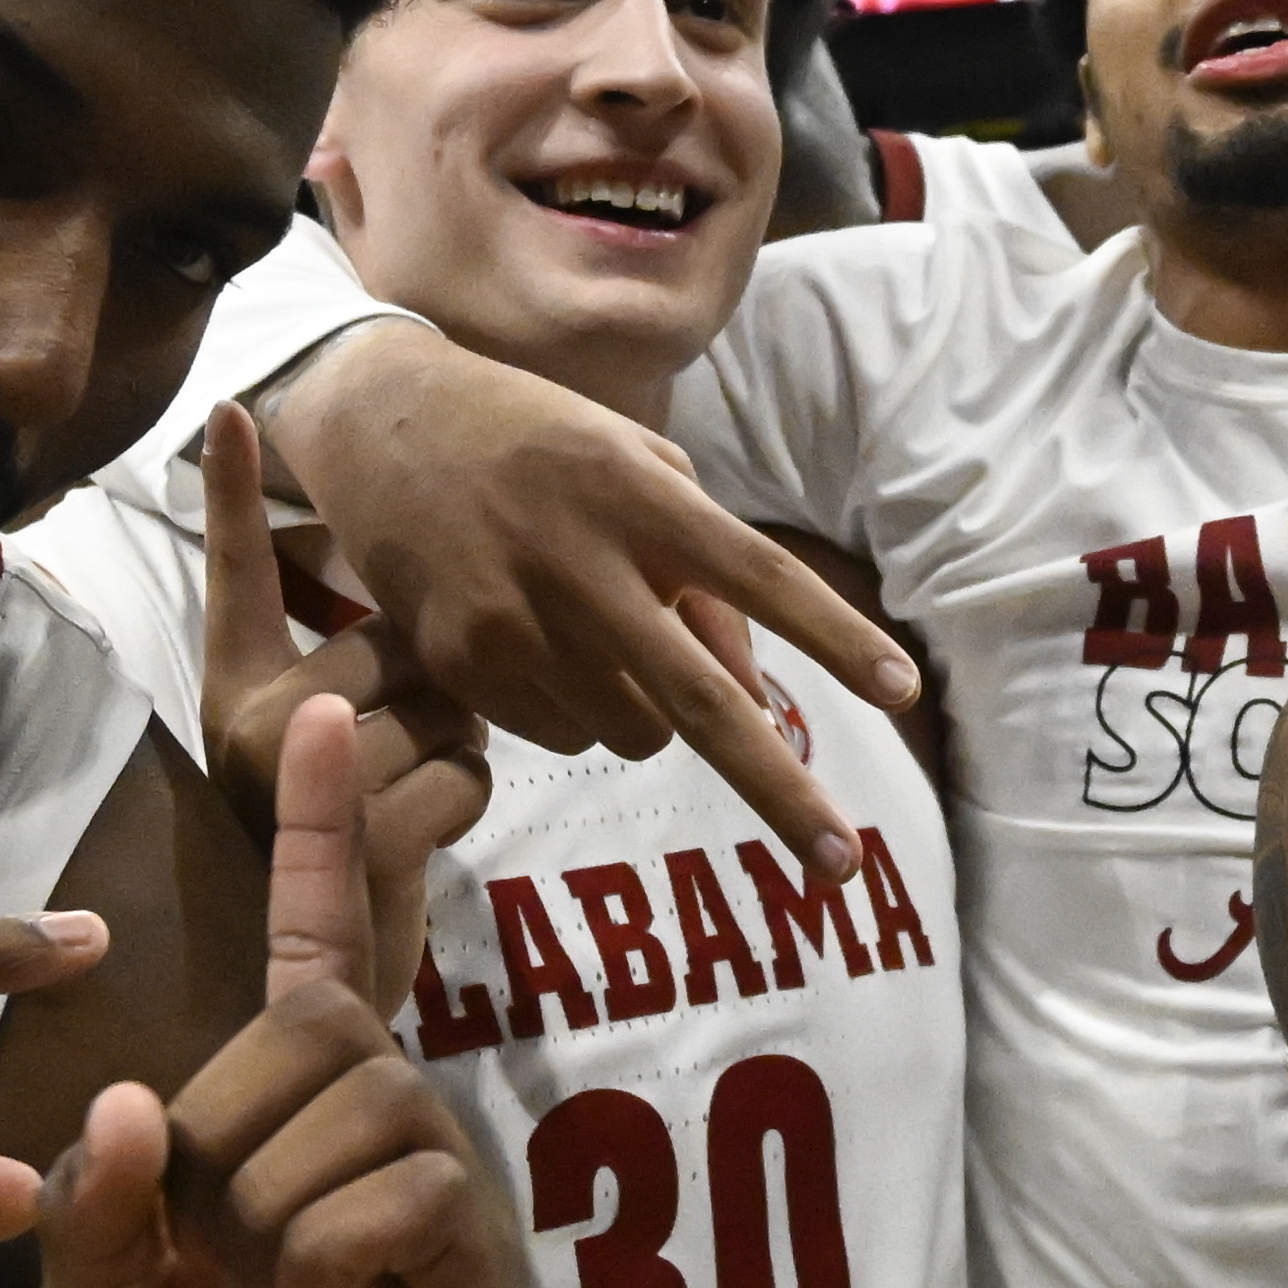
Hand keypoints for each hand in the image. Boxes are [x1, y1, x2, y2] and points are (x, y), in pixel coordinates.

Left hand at [43, 698, 528, 1287]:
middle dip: (224, 1123)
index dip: (323, 847)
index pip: (322, 966)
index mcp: (294, 1151)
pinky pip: (405, 1184)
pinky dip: (322, 1252)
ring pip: (360, 1095)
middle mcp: (390, 1157)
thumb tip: (135, 1096)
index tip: (316, 716)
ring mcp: (450, 1220)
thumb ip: (101, 1208)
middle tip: (201, 1264)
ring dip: (264, 1201)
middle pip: (319, 1025)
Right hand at [198, 405, 489, 1017]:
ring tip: (408, 801)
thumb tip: (440, 603)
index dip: (233, 493)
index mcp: (238, 691)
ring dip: (457, 751)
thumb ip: (381, 670)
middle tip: (400, 760)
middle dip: (438, 694)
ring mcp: (290, 780)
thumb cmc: (359, 845)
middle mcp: (250, 724)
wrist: (334, 973)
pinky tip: (416, 840)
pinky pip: (456, 772)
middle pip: (399, 644)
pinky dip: (463, 805)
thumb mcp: (358, 743)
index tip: (235, 406)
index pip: (238, 576)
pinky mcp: (344, 833)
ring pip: (439, 704)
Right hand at [261, 322, 909, 868]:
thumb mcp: (639, 469)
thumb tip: (760, 699)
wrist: (385, 424)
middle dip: (782, 792)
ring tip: (604, 638)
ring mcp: (512, 619)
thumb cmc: (543, 445)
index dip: (836, 638)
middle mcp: (579, 562)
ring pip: (634, 735)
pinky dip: (579, 711)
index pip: (761, 577)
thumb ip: (707, 575)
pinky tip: (541, 644)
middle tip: (845, 863)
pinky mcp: (459, 661)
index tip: (902, 693)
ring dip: (652, 715)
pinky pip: (564, 735)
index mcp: (638, 495)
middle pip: (702, 702)